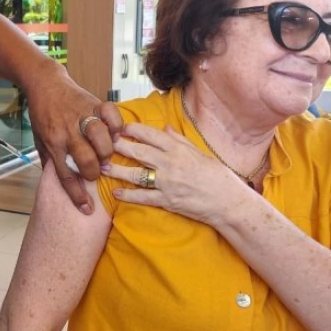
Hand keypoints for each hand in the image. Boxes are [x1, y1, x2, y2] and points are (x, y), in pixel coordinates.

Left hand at [24, 66, 122, 214]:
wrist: (44, 84)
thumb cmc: (42, 115)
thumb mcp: (39, 140)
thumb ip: (50, 161)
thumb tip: (59, 186)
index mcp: (52, 143)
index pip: (65, 175)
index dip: (77, 195)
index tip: (87, 209)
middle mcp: (67, 132)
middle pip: (85, 160)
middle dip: (94, 172)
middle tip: (97, 172)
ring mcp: (81, 116)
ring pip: (100, 138)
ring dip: (106, 151)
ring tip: (106, 154)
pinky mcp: (93, 102)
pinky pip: (110, 114)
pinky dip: (116, 125)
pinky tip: (116, 133)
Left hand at [106, 124, 250, 225]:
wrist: (229, 203)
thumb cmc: (218, 177)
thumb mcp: (200, 153)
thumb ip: (180, 141)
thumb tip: (165, 128)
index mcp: (178, 150)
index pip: (150, 135)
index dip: (132, 130)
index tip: (119, 127)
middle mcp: (170, 164)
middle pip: (138, 152)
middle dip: (118, 146)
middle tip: (101, 143)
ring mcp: (168, 183)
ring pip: (136, 174)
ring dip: (118, 170)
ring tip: (102, 167)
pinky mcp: (167, 201)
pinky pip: (143, 197)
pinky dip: (128, 195)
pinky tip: (116, 193)